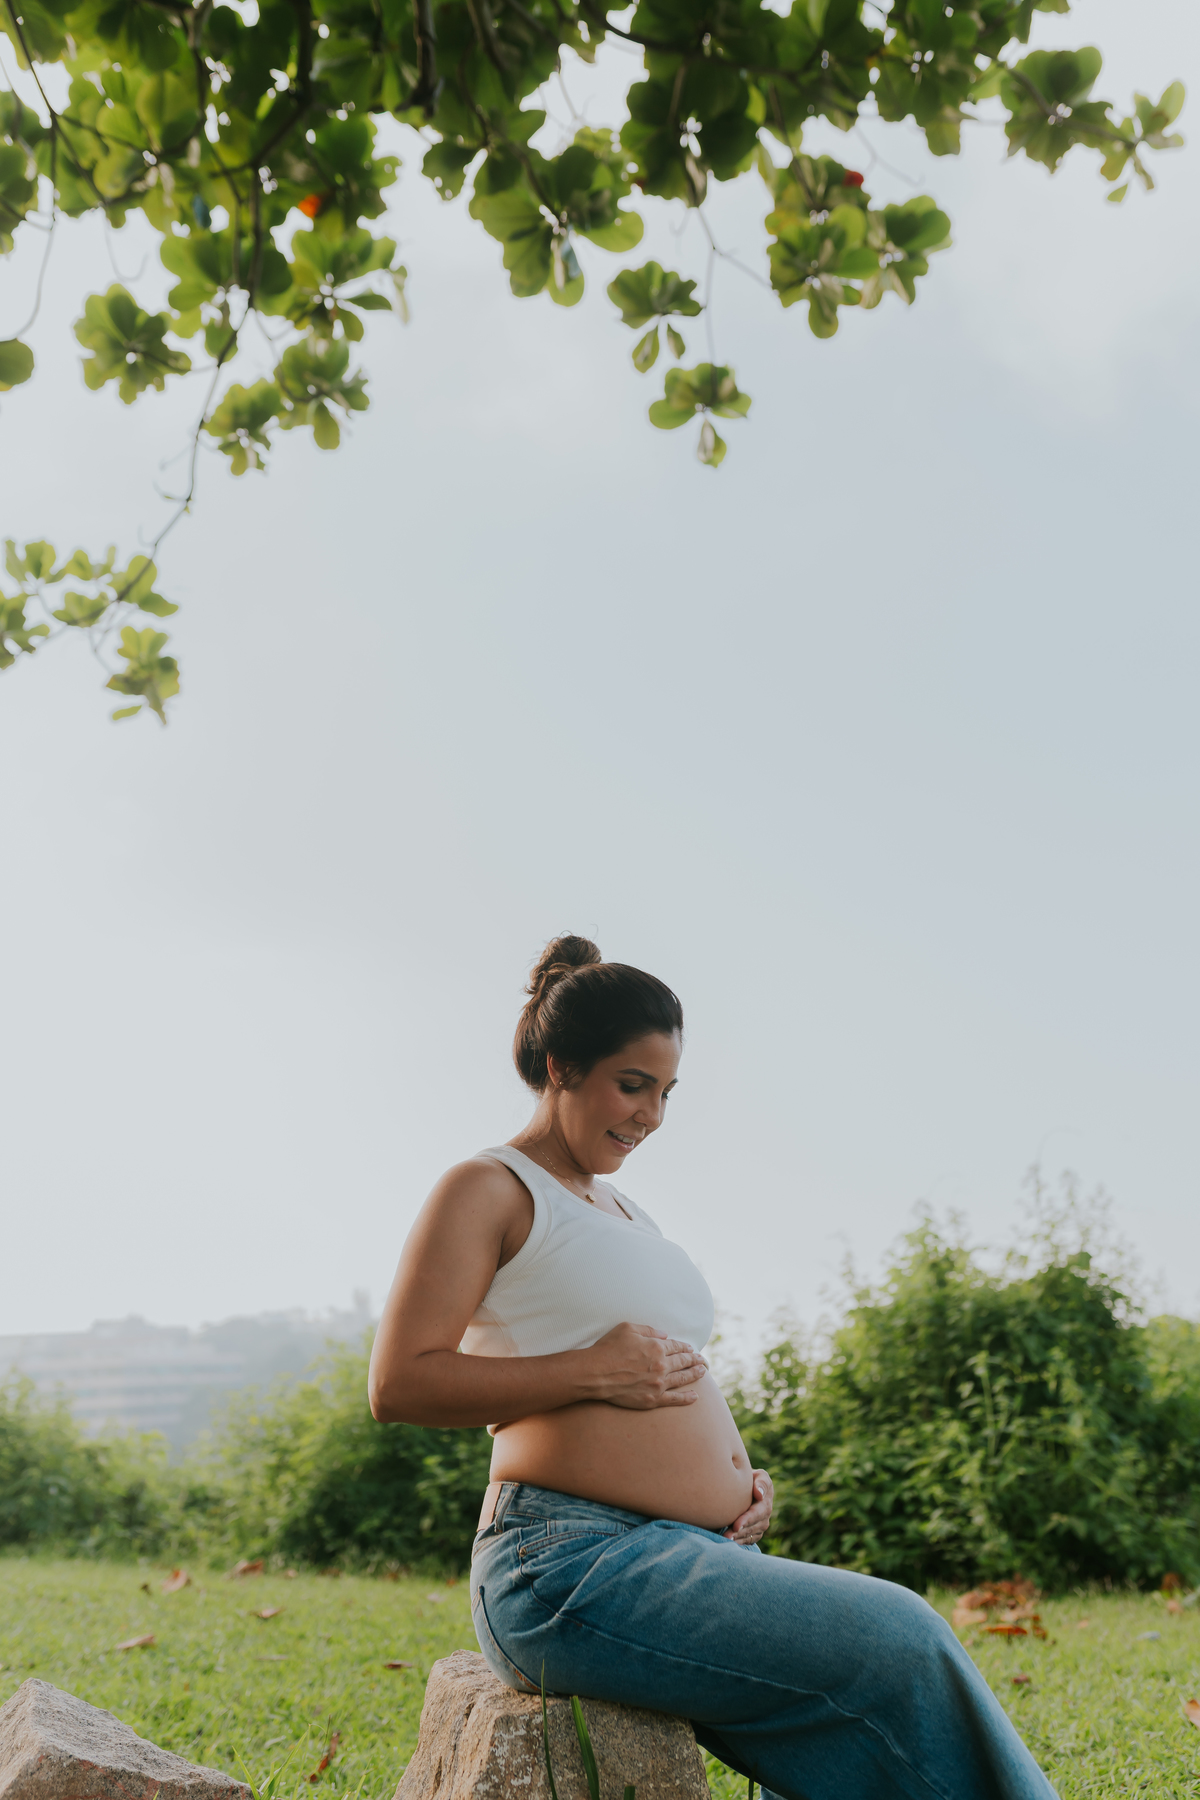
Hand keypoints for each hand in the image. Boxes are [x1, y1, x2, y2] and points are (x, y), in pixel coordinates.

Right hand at [586, 1322, 707, 1409]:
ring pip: (682, 1379)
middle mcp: (661, 1366)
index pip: (676, 1346)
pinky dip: (686, 1398)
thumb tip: (665, 1335)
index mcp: (656, 1347)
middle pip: (683, 1362)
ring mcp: (658, 1384)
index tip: (691, 1349)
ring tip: (703, 1372)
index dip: (685, 1347)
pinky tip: (695, 1396)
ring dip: (695, 1375)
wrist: (595, 1373)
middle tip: (703, 1360)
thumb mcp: (627, 1328)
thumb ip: (648, 1330)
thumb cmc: (608, 1348)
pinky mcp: (652, 1399)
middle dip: (695, 1360)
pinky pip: (674, 1399)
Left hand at [723, 1468, 773, 1544]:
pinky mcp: (754, 1533)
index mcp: (766, 1502)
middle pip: (753, 1528)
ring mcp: (760, 1526)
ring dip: (738, 1539)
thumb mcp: (760, 1476)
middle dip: (740, 1532)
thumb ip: (762, 1482)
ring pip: (750, 1536)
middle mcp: (765, 1517)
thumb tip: (759, 1494)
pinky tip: (728, 1543)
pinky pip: (748, 1541)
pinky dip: (739, 1542)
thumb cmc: (751, 1478)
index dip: (747, 1520)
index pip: (757, 1513)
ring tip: (725, 1540)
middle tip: (727, 1536)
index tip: (736, 1524)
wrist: (746, 1486)